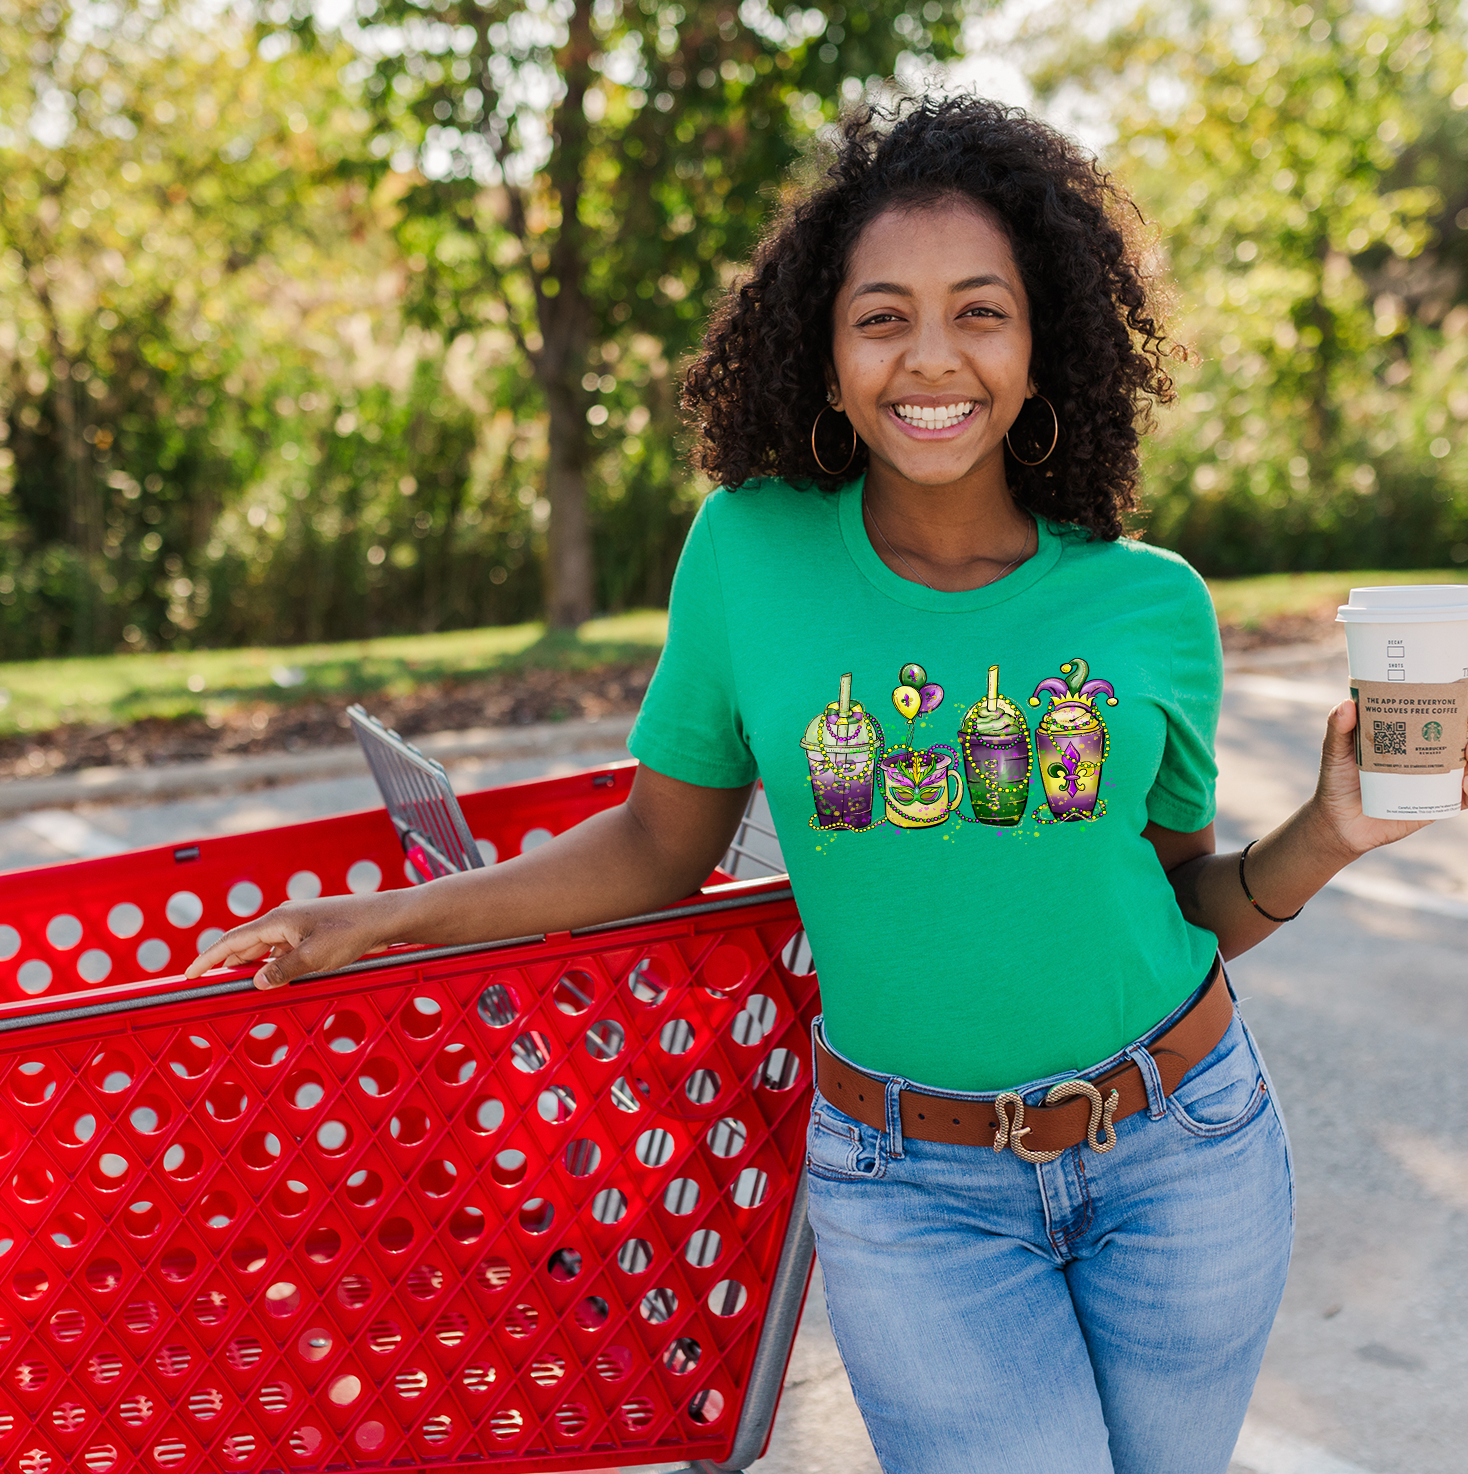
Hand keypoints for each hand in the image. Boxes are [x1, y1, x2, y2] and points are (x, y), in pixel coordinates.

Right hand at [184, 893, 402, 990]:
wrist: (384, 917)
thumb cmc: (352, 932)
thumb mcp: (315, 957)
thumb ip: (283, 971)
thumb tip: (256, 982)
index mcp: (278, 920)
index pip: (232, 940)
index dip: (208, 958)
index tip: (189, 974)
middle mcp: (284, 920)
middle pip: (246, 944)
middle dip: (226, 965)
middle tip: (208, 986)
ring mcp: (298, 926)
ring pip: (265, 949)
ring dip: (252, 967)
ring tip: (237, 987)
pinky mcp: (312, 933)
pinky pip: (284, 951)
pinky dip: (274, 965)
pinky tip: (275, 978)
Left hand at [1310, 698, 1464, 856]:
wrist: (1339, 822)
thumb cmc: (1336, 780)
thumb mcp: (1335, 751)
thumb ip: (1338, 728)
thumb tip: (1347, 704)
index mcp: (1406, 732)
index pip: (1438, 714)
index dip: (1456, 706)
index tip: (1460, 697)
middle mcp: (1424, 752)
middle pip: (1459, 737)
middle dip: (1467, 731)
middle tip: (1466, 739)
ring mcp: (1432, 776)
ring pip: (1466, 764)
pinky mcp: (1435, 802)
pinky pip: (1463, 796)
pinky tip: (1465, 787)